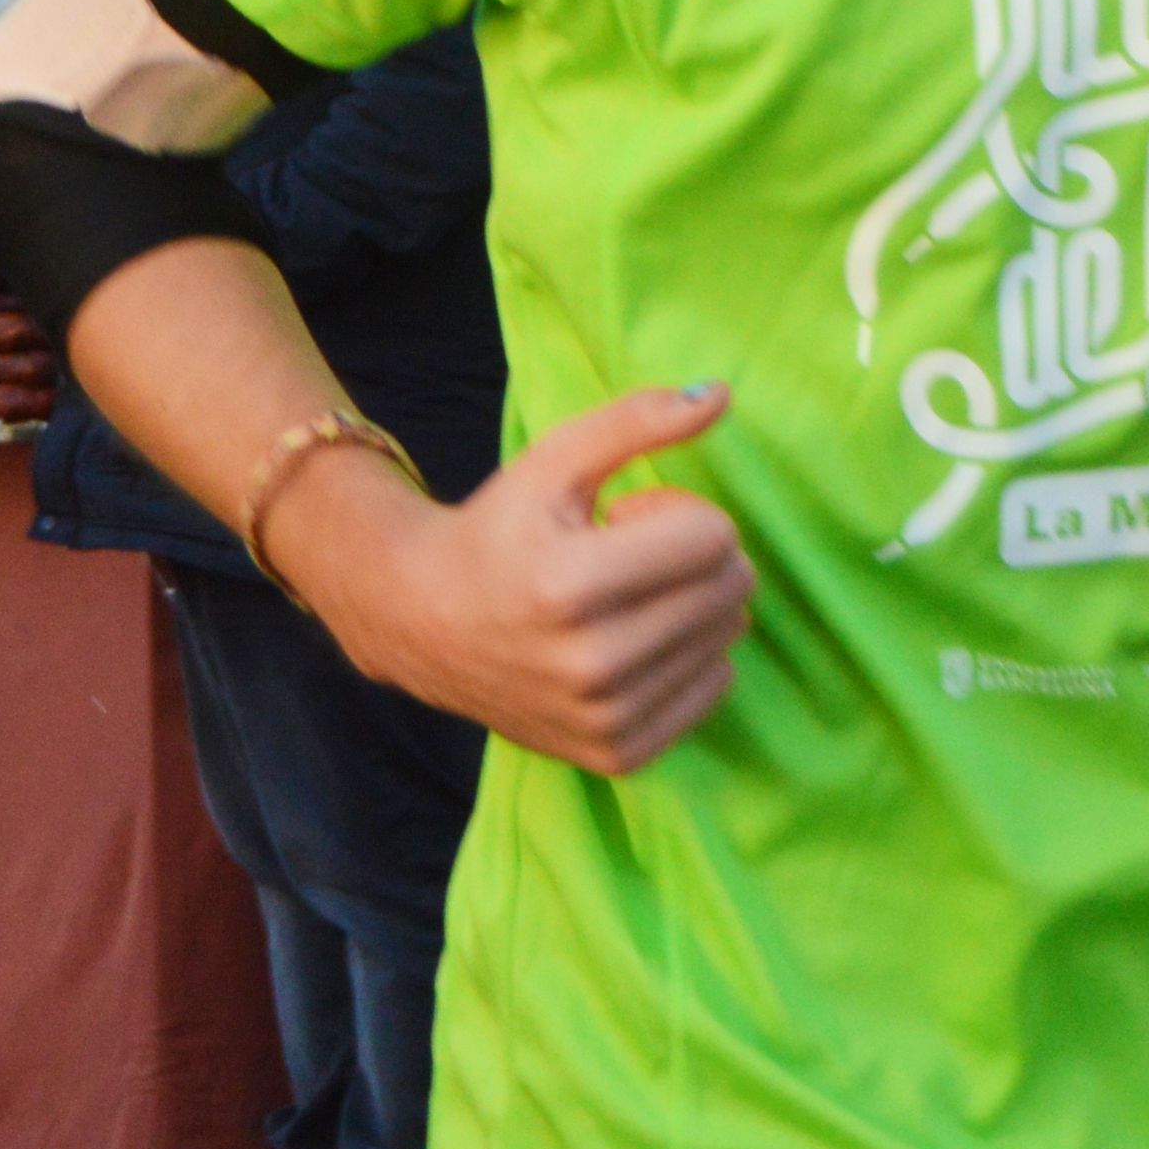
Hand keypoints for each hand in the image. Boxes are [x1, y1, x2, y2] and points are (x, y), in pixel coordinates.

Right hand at [282, 382, 750, 774]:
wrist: (418, 621)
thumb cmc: (494, 532)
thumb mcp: (551, 462)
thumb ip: (636, 421)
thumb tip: (721, 394)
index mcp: (570, 585)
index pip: (713, 535)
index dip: (671, 511)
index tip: (618, 518)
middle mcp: (591, 664)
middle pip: (730, 587)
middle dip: (688, 555)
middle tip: (620, 559)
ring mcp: (605, 718)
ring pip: (728, 637)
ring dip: (688, 606)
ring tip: (620, 602)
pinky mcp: (617, 754)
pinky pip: (715, 689)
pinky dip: (688, 658)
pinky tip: (632, 644)